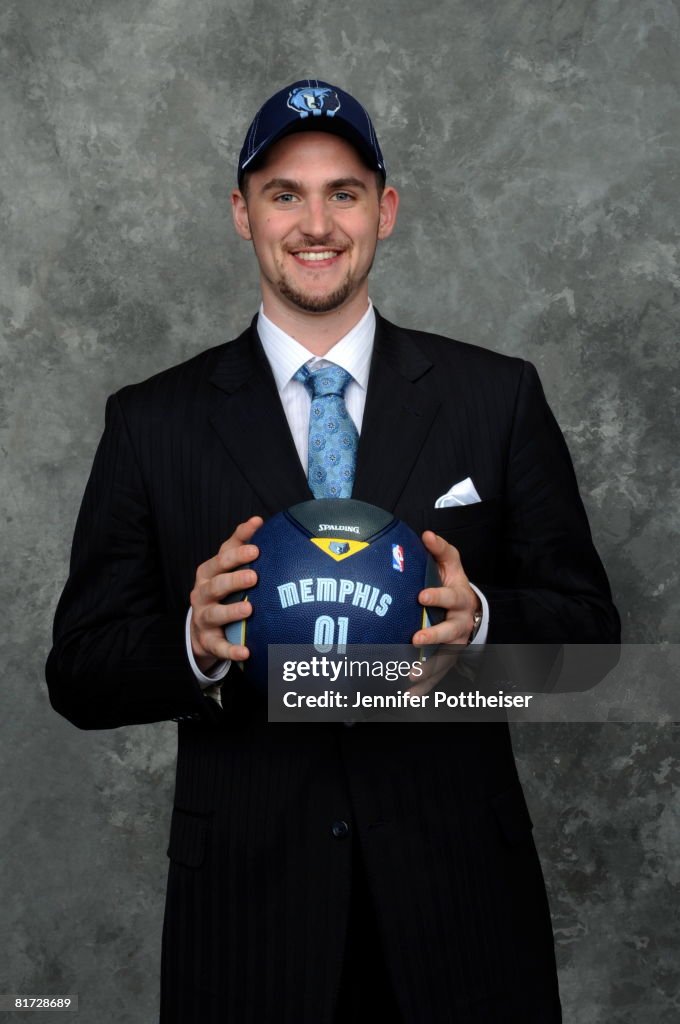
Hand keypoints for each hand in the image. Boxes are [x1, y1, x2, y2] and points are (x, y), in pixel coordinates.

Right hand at [189, 516, 262, 673]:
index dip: (237, 554)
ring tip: (249, 608)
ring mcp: (203, 618)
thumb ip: (239, 543)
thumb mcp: (224, 566)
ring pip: (215, 614)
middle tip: (255, 576)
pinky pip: (219, 646)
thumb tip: (258, 520)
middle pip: (216, 585)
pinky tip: (246, 652)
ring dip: (231, 611)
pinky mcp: (208, 641)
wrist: (201, 627)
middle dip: (234, 580)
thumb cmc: (220, 589)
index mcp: (208, 573)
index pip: (220, 560)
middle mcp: (202, 594)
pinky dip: (231, 650)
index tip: (256, 549)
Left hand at [408, 531, 480, 694]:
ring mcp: (455, 645)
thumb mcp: (451, 564)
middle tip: (416, 639)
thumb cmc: (452, 583)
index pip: (449, 597)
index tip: (421, 596)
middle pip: (449, 632)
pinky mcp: (448, 660)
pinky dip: (424, 687)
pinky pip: (437, 675)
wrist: (470, 609)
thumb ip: (440, 550)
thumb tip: (426, 534)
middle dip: (433, 636)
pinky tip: (407, 696)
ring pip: (444, 659)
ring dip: (427, 668)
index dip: (437, 596)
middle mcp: (459, 624)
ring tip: (409, 675)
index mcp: (458, 598)